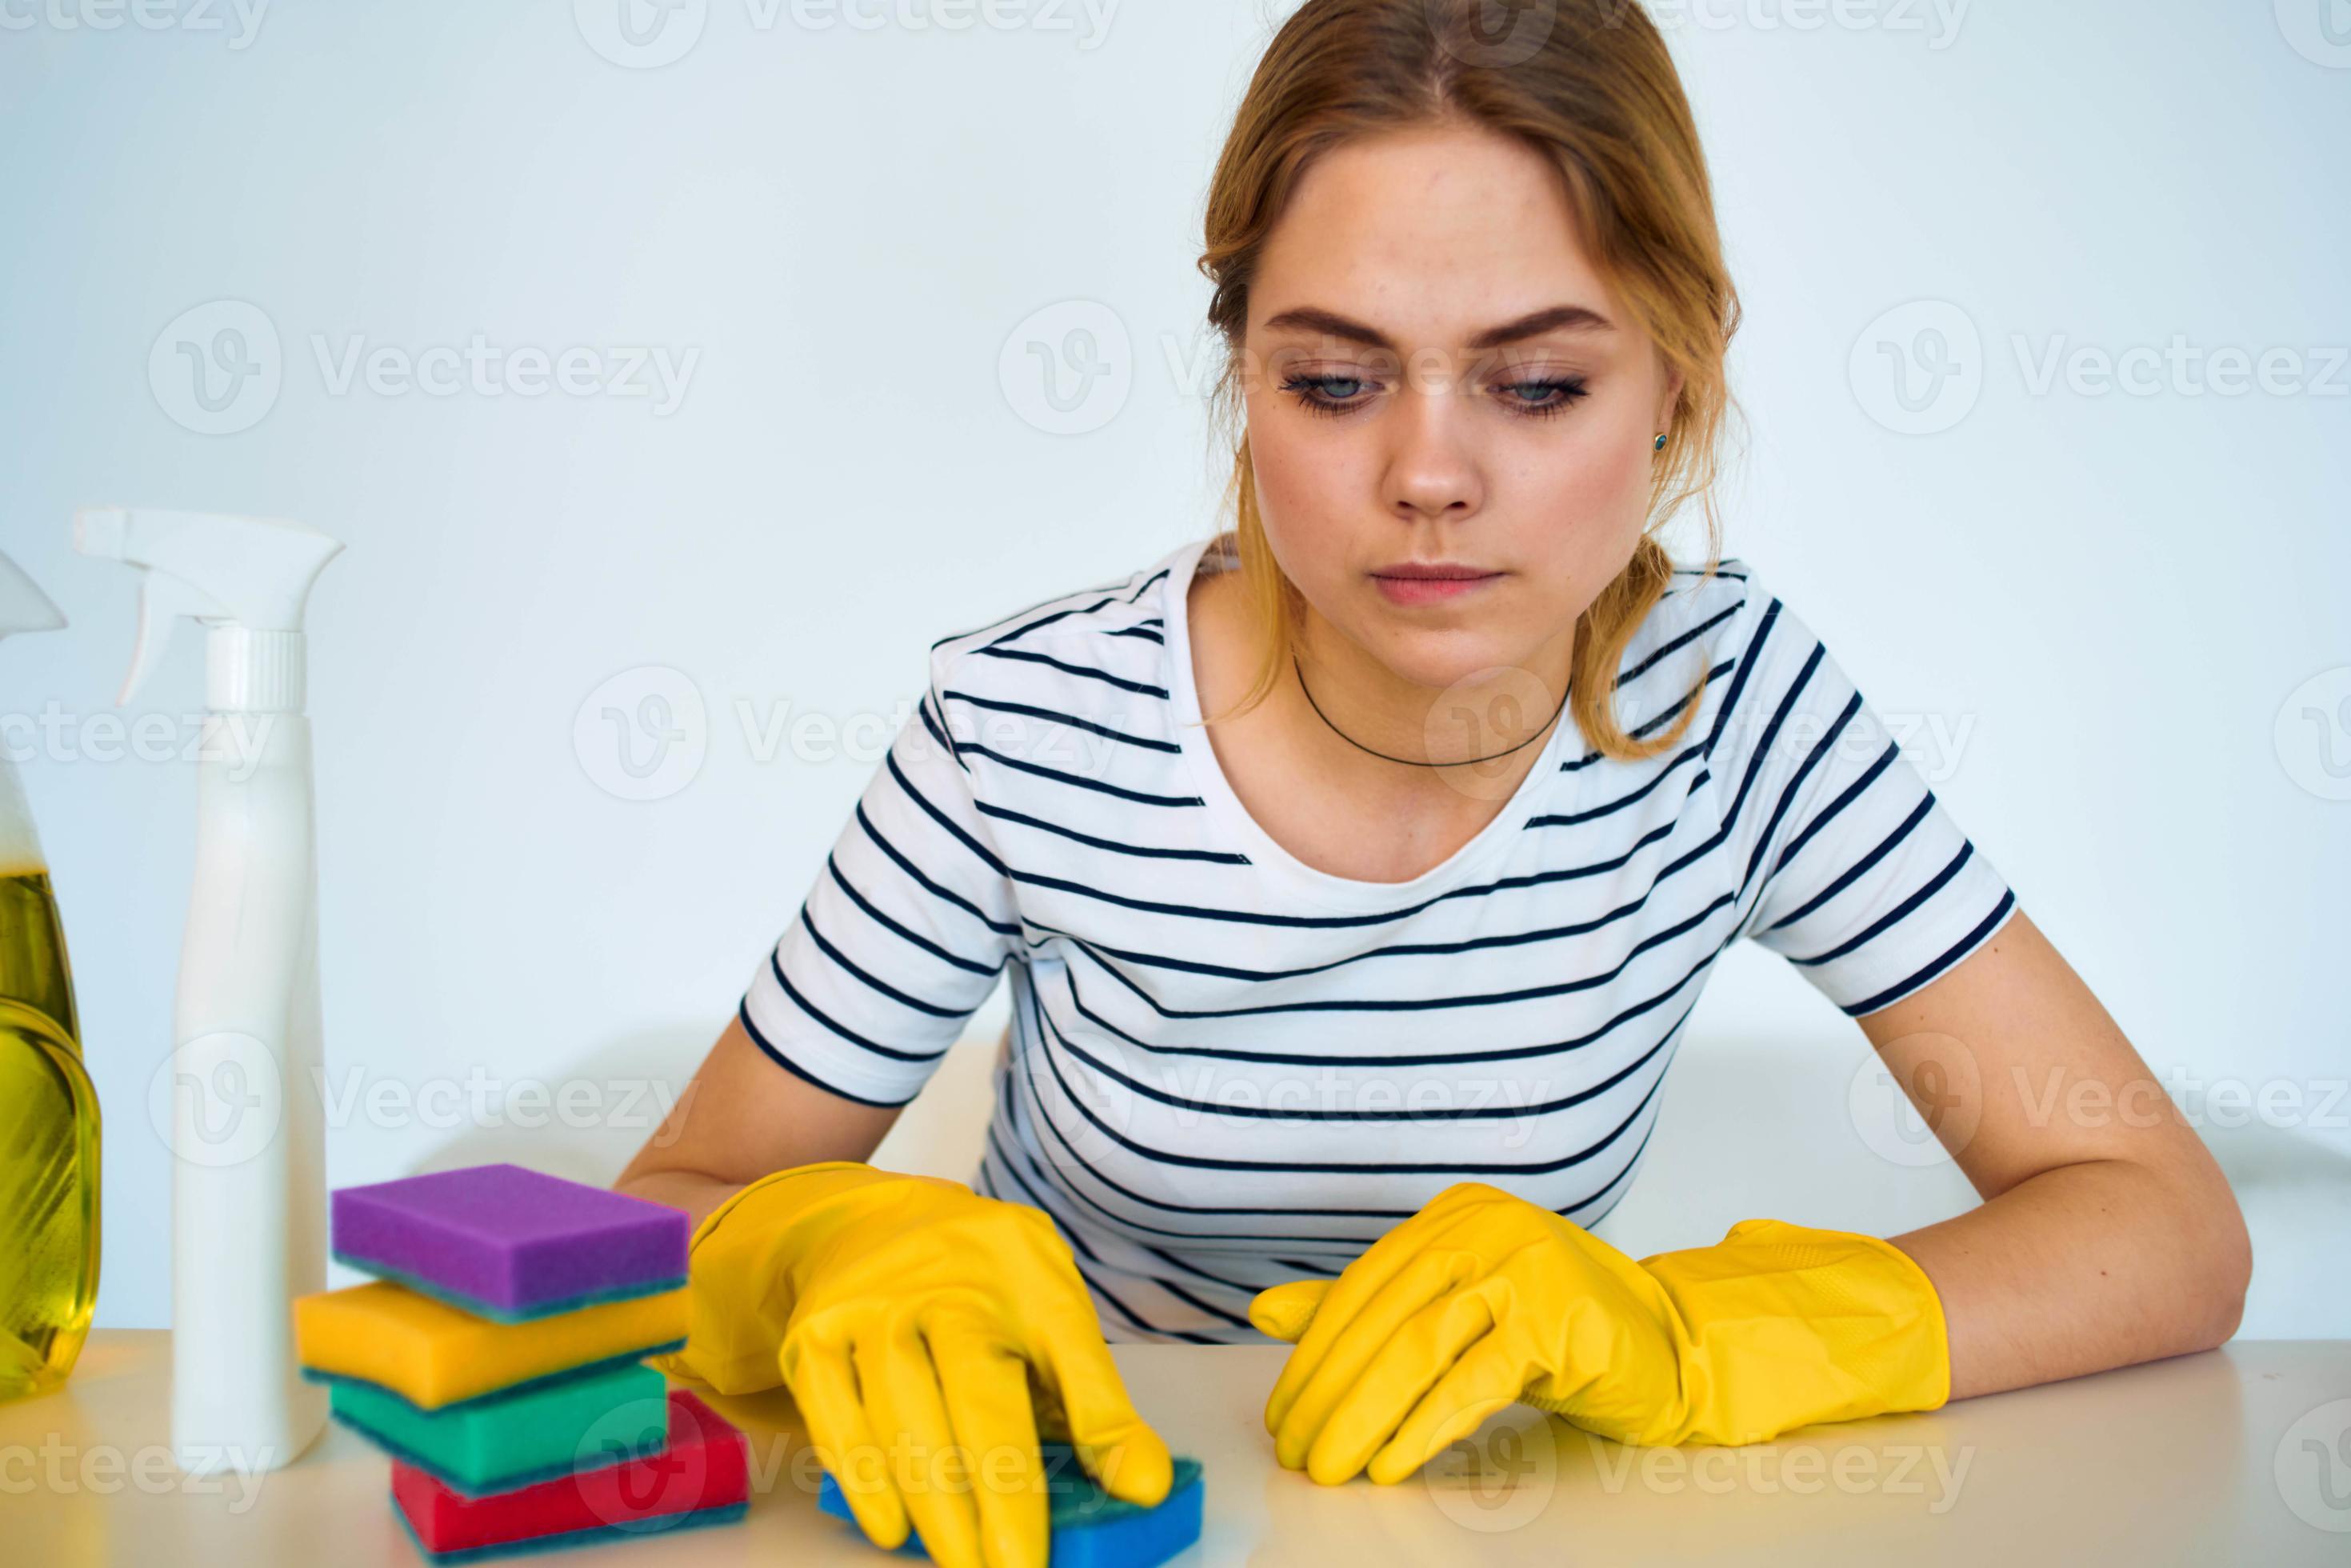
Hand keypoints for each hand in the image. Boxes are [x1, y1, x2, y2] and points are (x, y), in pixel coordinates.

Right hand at [659, 1163, 1171, 1567]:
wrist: (869, 1223)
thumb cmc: (981, 1287)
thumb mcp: (1051, 1317)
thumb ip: (1096, 1401)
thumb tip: (1144, 1487)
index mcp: (1025, 1273)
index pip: (1071, 1357)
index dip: (1099, 1431)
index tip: (1129, 1497)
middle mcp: (947, 1280)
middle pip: (976, 1397)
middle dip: (1000, 1497)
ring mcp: (873, 1303)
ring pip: (902, 1414)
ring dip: (935, 1503)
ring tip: (963, 1562)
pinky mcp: (814, 1332)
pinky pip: (836, 1415)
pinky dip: (863, 1478)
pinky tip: (891, 1529)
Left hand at [1248, 1181, 1948, 1484]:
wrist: (1666, 1347)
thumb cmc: (1550, 1328)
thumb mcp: (1454, 1306)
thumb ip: (1365, 1307)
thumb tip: (1265, 1313)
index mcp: (1453, 1215)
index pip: (1363, 1287)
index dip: (1313, 1356)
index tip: (1282, 1415)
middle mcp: (1486, 1226)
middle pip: (1383, 1318)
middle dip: (1328, 1394)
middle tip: (1296, 1451)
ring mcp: (1525, 1266)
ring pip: (1418, 1348)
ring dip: (1362, 1416)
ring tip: (1330, 1467)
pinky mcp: (1557, 1319)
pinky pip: (1473, 1380)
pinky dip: (1423, 1426)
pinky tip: (1391, 1462)